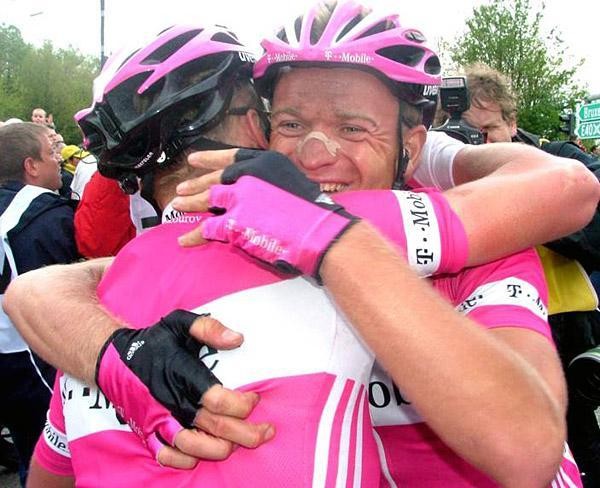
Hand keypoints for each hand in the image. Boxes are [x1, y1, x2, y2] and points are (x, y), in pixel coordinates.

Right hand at [96, 309, 273, 466]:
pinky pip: (167, 455)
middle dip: (246, 434)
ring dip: (221, 450)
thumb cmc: (153, 341)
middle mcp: (171, 401)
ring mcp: (158, 419)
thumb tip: (237, 339)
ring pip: (194, 446)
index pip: (217, 399)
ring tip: (239, 444)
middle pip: (214, 428)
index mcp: (181, 375)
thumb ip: (208, 328)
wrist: (113, 359)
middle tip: (266, 432)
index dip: (242, 404)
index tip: (255, 399)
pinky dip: (187, 459)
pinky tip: (204, 453)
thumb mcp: (179, 323)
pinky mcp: (147, 431)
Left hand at [174, 150, 358, 280]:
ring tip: (178, 207)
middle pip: (216, 178)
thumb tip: (262, 192)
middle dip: (196, 183)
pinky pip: (208, 228)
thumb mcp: (292, 183)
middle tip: (182, 189)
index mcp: (265, 162)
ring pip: (208, 199)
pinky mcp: (234, 221)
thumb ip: (271, 183)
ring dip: (191, 204)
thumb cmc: (314, 212)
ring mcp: (240, 197)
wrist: (318, 231)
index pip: (232, 156)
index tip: (195, 160)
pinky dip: (196, 234)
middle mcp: (250, 174)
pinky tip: (186, 239)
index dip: (211, 158)